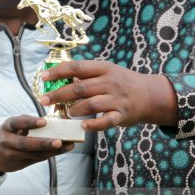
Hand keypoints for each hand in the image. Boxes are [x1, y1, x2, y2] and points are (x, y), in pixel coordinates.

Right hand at [0, 116, 74, 172]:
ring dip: (52, 151)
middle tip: (59, 141)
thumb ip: (26, 122)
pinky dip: (51, 154)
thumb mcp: (12, 125)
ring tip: (67, 145)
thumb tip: (50, 119)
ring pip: (34, 154)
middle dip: (43, 143)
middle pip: (25, 144)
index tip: (44, 121)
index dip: (29, 122)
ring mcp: (13, 155)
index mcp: (6, 127)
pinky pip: (37, 159)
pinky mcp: (20, 164)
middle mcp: (8, 142)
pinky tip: (63, 149)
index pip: (16, 123)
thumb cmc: (7, 134)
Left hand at [39, 61, 177, 131]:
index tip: (43, 78)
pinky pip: (106, 121)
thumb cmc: (123, 82)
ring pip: (91, 104)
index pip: (77, 67)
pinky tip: (83, 127)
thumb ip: (87, 75)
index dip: (58, 72)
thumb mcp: (107, 72)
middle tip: (44, 100)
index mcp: (104, 68)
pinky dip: (93, 125)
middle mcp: (110, 82)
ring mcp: (117, 99)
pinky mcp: (122, 115)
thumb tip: (60, 79)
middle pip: (80, 88)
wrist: (151, 95)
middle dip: (59, 94)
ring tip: (66, 113)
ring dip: (74, 110)